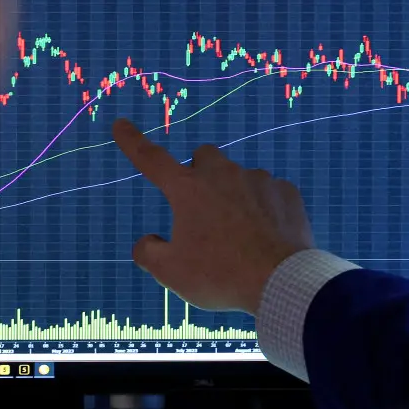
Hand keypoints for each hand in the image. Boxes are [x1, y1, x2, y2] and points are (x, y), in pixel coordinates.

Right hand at [112, 118, 314, 313]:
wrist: (282, 283)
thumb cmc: (219, 276)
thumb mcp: (171, 273)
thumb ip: (149, 253)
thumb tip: (149, 241)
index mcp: (188, 190)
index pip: (152, 159)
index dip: (133, 142)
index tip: (121, 125)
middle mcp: (223, 175)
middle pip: (204, 158)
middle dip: (199, 175)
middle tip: (203, 212)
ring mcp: (259, 180)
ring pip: (240, 177)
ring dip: (234, 196)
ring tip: (241, 235)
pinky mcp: (288, 193)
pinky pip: (269, 193)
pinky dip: (264, 209)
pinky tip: (267, 236)